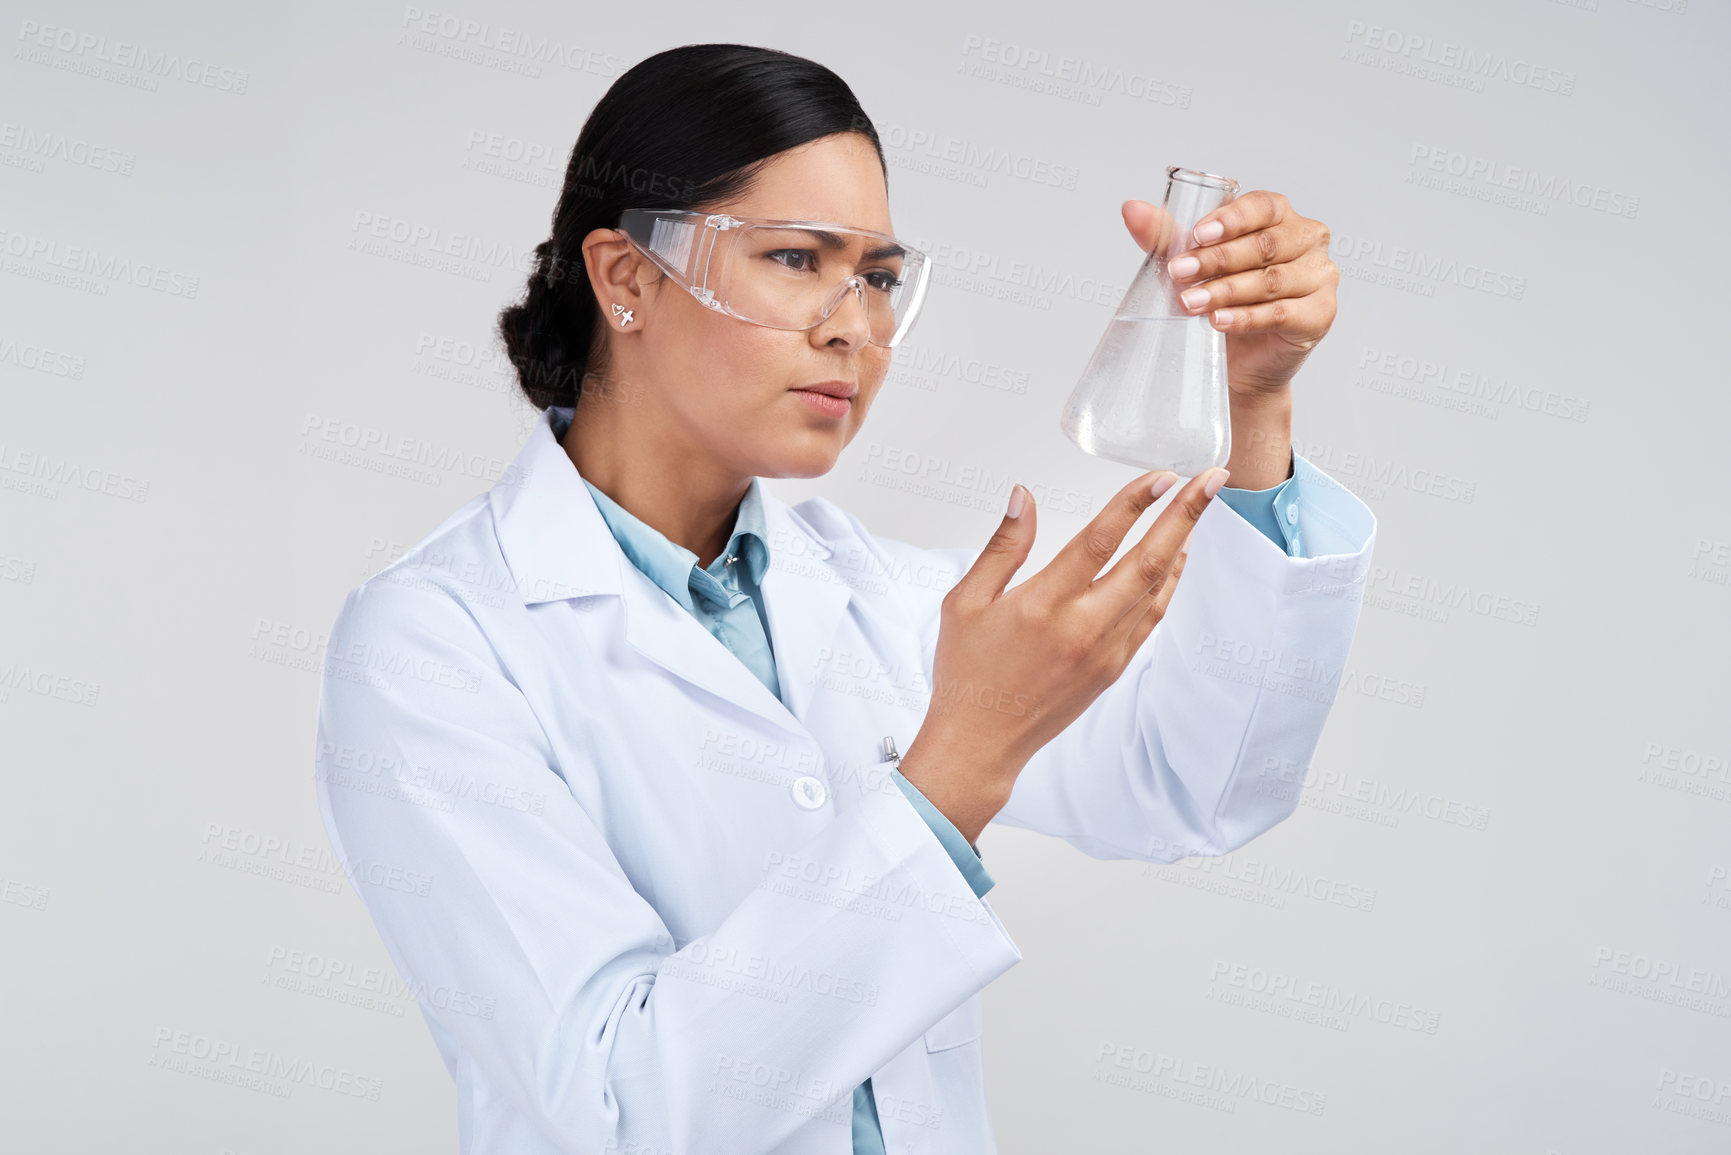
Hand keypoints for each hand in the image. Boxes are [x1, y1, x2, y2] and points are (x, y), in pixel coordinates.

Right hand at [896, 467, 1228, 842]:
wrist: (980, 743)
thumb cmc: (967, 672)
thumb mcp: (965, 602)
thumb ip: (1002, 546)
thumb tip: (1023, 497)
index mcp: (1041, 606)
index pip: (1099, 541)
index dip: (1134, 504)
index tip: (1161, 475)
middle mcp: (1080, 629)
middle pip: (1147, 562)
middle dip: (1184, 516)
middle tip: (1210, 479)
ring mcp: (1103, 653)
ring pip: (1158, 592)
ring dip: (1182, 546)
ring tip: (1199, 510)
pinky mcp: (1112, 671)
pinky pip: (1150, 620)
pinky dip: (1169, 585)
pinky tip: (1175, 561)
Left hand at [1121, 190, 1337, 397]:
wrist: (1239, 361)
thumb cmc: (1223, 302)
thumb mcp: (1195, 265)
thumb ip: (1168, 236)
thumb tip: (1132, 210)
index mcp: (1282, 217)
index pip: (1264, 206)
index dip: (1231, 219)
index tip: (1198, 234)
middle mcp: (1308, 241)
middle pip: (1265, 244)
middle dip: (1217, 259)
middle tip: (1179, 273)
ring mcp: (1320, 278)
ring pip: (1270, 280)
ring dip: (1225, 290)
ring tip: (1190, 302)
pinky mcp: (1320, 314)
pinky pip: (1281, 313)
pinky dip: (1245, 318)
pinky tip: (1218, 321)